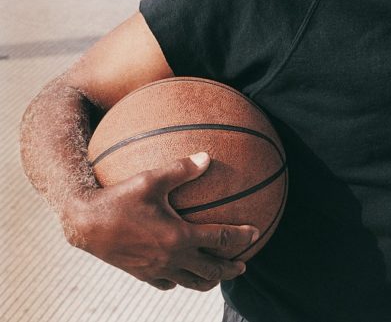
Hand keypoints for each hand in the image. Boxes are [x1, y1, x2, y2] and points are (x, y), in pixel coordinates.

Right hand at [63, 152, 258, 291]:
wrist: (83, 222)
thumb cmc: (118, 197)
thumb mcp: (151, 178)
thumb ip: (182, 168)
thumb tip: (208, 156)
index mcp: (179, 236)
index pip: (220, 240)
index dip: (241, 238)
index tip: (255, 234)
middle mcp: (171, 257)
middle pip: (211, 270)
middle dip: (230, 268)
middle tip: (243, 265)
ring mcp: (156, 269)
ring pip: (190, 282)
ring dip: (209, 280)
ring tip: (219, 275)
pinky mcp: (141, 274)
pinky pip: (167, 284)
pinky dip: (180, 281)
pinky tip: (182, 273)